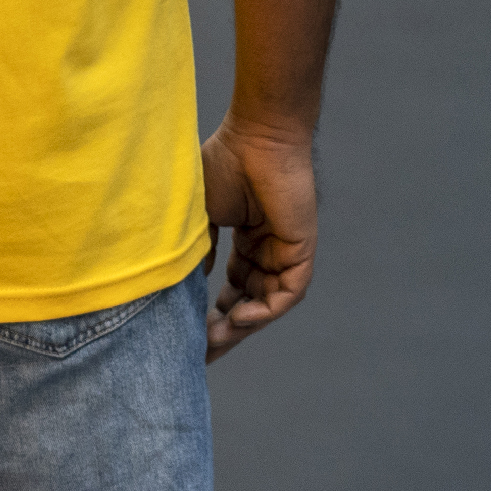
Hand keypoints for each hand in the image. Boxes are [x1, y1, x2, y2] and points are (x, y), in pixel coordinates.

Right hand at [201, 114, 317, 363]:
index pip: (233, 288)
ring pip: (266, 303)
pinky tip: (241, 318)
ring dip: (242, 325)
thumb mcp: (200, 214)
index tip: (190, 336)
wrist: (257, 138)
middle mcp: (267, 250)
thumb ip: (198, 250)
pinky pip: (286, 293)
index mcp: (246, 240)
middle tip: (202, 353)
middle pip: (248, 301)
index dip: (214, 312)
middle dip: (226, 329)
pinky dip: (265, 310)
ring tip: (215, 340)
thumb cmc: (225, 163)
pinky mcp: (301, 250)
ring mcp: (285, 252)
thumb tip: (188, 285)